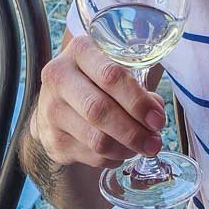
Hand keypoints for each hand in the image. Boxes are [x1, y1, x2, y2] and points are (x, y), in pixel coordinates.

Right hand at [30, 33, 165, 170]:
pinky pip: (91, 156)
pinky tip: (121, 151)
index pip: (110, 75)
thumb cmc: (98, 80)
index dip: (137, 100)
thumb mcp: (116, 69)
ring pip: (96, 139)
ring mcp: (51, 111)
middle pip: (99, 110)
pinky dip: (113, 158)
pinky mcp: (53, 140)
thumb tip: (155, 113)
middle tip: (154, 142)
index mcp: (80, 50)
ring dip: (126, 148)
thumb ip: (139, 85)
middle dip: (133, 131)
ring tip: (143, 147)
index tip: (157, 119)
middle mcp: (59, 77)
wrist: (59, 102)